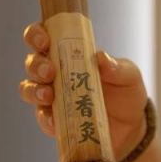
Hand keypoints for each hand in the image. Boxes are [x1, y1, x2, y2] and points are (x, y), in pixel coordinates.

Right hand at [19, 23, 148, 160]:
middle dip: (36, 65)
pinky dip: (45, 118)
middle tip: (50, 71)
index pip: (44, 37)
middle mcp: (55, 73)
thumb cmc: (126, 93)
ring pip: (29, 89)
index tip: (44, 40)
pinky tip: (54, 119)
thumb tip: (100, 56)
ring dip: (34, 90)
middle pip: (32, 63)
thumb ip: (117, 67)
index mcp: (69, 54)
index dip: (37, 35)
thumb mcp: (128, 76)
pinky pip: (42, 118)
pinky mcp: (54, 121)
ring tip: (48, 95)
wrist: (131, 126)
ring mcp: (52, 98)